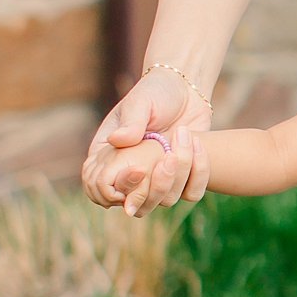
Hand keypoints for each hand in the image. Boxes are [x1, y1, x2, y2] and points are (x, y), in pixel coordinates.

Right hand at [81, 68, 211, 210]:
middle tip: (168, 157)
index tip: (138, 171)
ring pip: (164, 201)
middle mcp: (131, 174)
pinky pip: (191, 194)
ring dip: (179, 173)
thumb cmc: (155, 93)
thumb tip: (117, 140)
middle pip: (134, 205)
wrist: (186, 90)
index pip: (98, 188)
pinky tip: (198, 143)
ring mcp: (157, 180)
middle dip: (154, 187)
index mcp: (109, 157)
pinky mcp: (183, 180)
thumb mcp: (140, 103)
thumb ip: (130, 122)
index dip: (111, 191)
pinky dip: (199, 173)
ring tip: (183, 135)